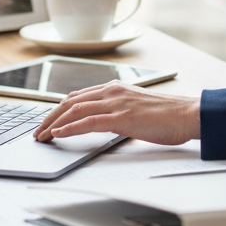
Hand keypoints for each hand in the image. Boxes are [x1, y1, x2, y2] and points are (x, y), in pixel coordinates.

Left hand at [34, 82, 199, 144]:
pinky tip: (59, 135)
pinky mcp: (122, 117)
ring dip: (54, 124)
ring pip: (75, 110)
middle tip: (37, 132)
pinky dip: (70, 128)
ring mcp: (116, 103)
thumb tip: (101, 123)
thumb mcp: (136, 108)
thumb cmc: (167, 115)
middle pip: (70, 102)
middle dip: (50, 117)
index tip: (47, 122)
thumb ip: (117, 111)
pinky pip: (88, 122)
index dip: (59, 110)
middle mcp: (112, 91)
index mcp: (115, 88)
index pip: (78, 96)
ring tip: (42, 137)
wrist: (188, 114)